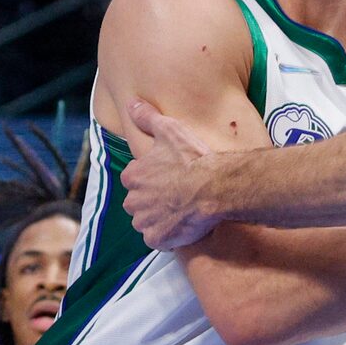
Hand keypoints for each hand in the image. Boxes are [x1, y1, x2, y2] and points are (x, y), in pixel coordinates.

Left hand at [118, 98, 222, 249]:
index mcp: (133, 175)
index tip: (167, 179)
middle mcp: (133, 200)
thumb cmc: (192, 158)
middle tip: (174, 197)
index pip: (134, 180)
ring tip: (180, 213)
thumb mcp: (169, 130)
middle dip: (151, 202)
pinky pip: (157, 240)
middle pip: (138, 203)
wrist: (214, 187)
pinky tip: (182, 227)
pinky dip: (167, 237)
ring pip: (146, 223)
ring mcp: (145, 221)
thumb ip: (147, 117)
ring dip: (158, 220)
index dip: (151, 180)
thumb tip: (131, 103)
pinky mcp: (158, 239)